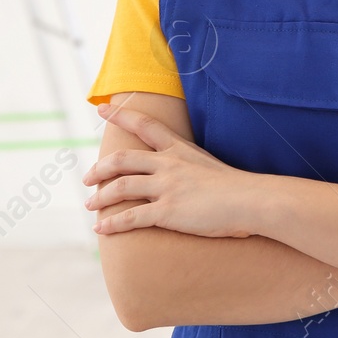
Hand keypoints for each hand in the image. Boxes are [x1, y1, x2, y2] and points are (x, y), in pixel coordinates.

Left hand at [83, 104, 254, 237]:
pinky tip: (102, 229)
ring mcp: (167, 187)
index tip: (102, 108)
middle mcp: (168, 164)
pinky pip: (131, 217)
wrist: (250, 200)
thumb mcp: (208, 165)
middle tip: (87, 178)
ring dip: (101, 197)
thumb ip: (190, 166)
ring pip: (121, 187)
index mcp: (179, 149)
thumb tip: (183, 176)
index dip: (121, 115)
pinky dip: (112, 224)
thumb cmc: (236, 187)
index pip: (145, 125)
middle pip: (122, 159)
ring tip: (91, 205)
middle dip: (100, 168)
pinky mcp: (167, 211)